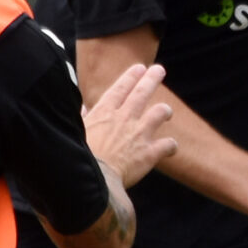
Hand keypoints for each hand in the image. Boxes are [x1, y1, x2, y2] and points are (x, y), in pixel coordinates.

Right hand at [82, 61, 175, 188]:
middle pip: (142, 92)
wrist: (91, 179)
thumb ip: (82, 117)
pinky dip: (171, 146)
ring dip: (165, 111)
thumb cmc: (78, 156)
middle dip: (152, 78)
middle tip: (159, 70)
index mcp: (104, 111)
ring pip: (160, 112)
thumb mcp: (76, 131)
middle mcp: (124, 118)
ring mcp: (139, 134)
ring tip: (167, 112)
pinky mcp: (149, 153)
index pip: (121, 87)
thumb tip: (82, 108)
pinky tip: (170, 148)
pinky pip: (168, 144)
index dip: (131, 76)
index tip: (140, 67)